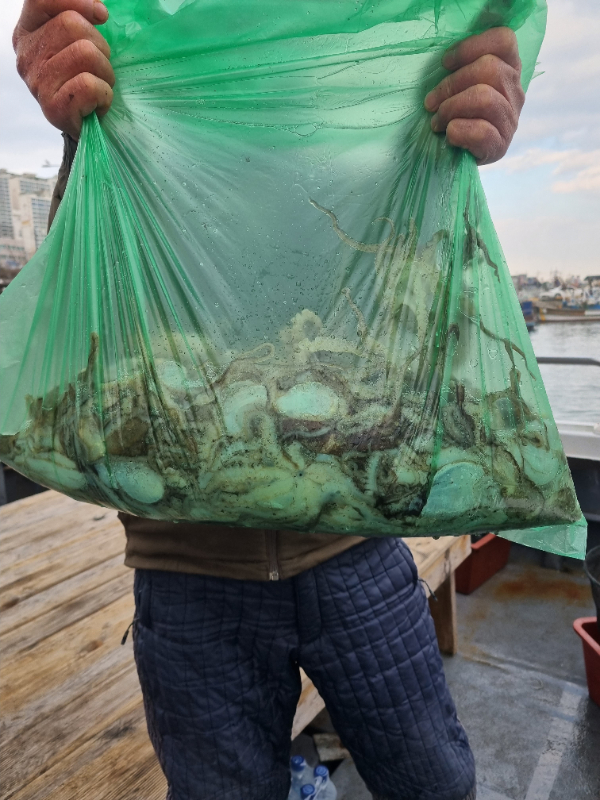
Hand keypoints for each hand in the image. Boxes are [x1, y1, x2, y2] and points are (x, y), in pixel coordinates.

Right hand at [13, 0, 114, 139]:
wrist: (87, 128)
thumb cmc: (86, 80)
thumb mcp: (79, 42)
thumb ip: (78, 17)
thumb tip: (98, 6)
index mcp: (28, 31)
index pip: (42, 0)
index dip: (76, 1)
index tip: (102, 15)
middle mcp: (26, 55)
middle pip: (72, 24)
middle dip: (100, 46)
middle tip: (100, 68)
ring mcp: (37, 82)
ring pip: (85, 52)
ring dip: (105, 72)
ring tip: (99, 86)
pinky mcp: (52, 108)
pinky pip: (89, 85)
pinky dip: (104, 94)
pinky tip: (97, 104)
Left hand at [424, 28, 524, 164]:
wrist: (459, 156)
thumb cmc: (456, 114)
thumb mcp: (459, 85)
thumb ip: (460, 67)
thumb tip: (443, 61)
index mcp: (508, 68)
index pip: (504, 40)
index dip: (471, 46)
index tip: (445, 63)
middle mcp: (515, 91)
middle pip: (490, 68)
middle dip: (451, 83)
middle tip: (430, 102)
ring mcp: (510, 119)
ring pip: (484, 98)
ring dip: (451, 108)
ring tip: (436, 121)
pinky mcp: (500, 146)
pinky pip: (481, 132)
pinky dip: (458, 131)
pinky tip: (448, 134)